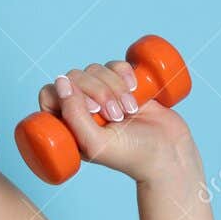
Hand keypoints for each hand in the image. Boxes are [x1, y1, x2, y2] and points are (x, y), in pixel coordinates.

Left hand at [35, 60, 196, 183]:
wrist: (170, 153)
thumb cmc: (131, 154)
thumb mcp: (95, 142)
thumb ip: (74, 114)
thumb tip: (61, 81)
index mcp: (67, 125)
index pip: (50, 94)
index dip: (69, 94)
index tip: (92, 109)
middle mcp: (81, 108)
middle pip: (74, 77)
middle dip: (99, 91)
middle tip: (116, 115)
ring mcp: (102, 95)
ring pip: (94, 69)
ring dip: (115, 86)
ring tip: (130, 110)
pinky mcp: (123, 85)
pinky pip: (114, 65)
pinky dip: (125, 73)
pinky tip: (135, 90)